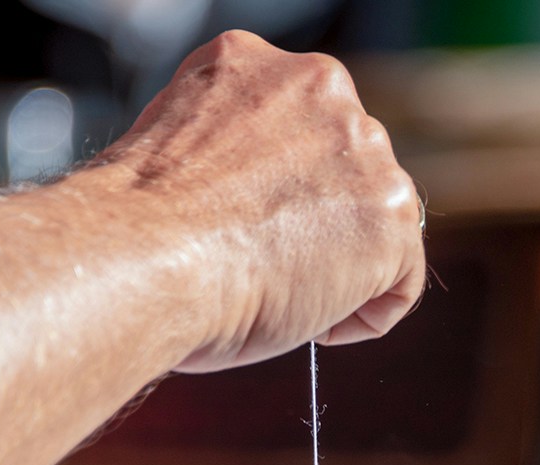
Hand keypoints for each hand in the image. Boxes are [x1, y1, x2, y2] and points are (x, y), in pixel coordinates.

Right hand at [86, 30, 427, 371]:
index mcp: (256, 64)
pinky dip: (365, 315)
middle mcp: (320, 90)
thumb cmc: (137, 233)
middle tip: (268, 268)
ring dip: (342, 269)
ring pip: (379, 221)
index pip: (302, 128)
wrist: (143, 261)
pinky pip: (402, 281)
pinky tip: (314, 324)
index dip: (280, 190)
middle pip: (349, 168)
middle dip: (319, 224)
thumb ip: (234, 159)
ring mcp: (363, 151)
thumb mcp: (180, 154)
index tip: (250, 229)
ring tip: (282, 296)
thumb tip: (255, 207)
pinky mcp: (390, 217)